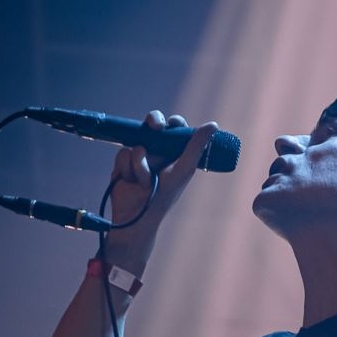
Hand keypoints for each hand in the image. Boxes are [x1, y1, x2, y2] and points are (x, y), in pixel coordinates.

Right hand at [109, 110, 216, 228]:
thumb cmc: (165, 195)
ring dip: (140, 163)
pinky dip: (127, 168)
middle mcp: (157, 153)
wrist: (137, 215)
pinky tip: (130, 181)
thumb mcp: (183, 169)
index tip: (172, 124)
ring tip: (144, 181)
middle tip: (155, 127)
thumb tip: (214, 125)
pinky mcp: (123, 165)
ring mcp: (139, 158)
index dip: (173, 123)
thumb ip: (196, 146)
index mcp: (174, 154)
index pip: (175, 129)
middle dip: (153, 121)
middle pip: (153, 125)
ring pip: (137, 143)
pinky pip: (123, 154)